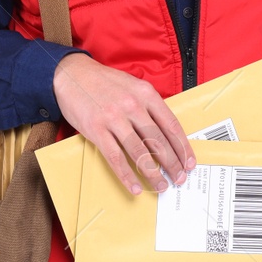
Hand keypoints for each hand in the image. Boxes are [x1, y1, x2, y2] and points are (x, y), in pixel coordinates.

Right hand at [52, 54, 194, 195]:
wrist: (72, 74)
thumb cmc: (105, 82)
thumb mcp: (134, 86)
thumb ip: (149, 106)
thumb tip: (166, 133)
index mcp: (146, 93)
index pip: (171, 125)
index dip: (183, 146)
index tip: (189, 162)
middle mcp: (132, 105)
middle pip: (158, 141)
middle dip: (172, 164)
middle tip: (180, 178)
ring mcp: (114, 118)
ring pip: (139, 152)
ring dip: (153, 173)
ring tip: (161, 186)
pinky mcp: (96, 129)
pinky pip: (115, 157)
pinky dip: (127, 175)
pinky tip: (135, 186)